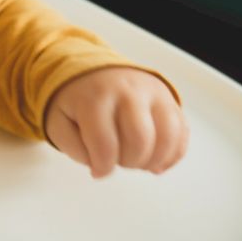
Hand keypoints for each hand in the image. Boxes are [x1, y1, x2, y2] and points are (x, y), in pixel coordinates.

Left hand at [44, 67, 187, 178]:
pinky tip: (156, 161)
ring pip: (168, 136)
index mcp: (95, 97)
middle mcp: (127, 90)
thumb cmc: (77, 101)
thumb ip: (74, 147)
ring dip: (154, 160)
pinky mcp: (168, 98)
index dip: (103, 167)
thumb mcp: (60, 121)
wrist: (94, 70)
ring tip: (138, 161)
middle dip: (129, 162)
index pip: (105, 145)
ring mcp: (152, 92)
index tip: (98, 171)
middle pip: (140, 141)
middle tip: (117, 160)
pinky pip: (181, 131)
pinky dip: (173, 154)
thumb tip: (100, 166)